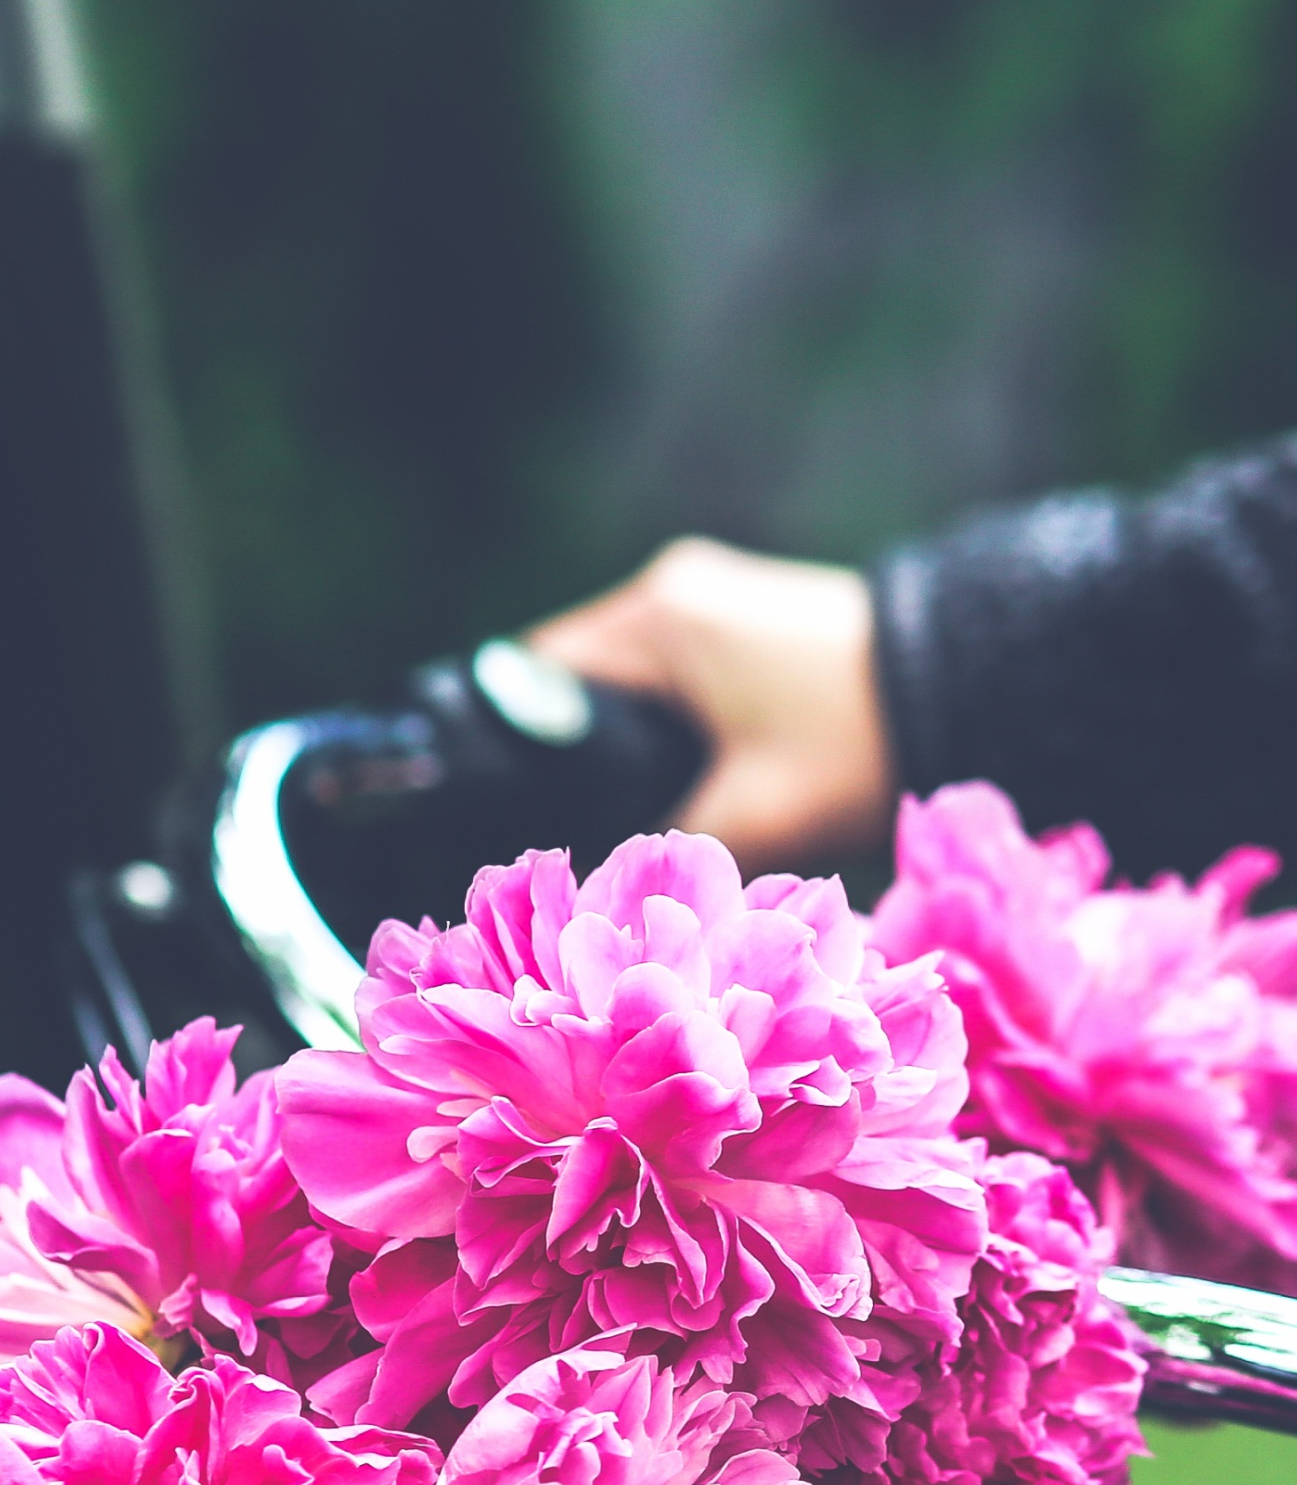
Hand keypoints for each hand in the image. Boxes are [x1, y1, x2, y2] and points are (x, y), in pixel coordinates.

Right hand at [526, 536, 894, 874]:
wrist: (978, 681)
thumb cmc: (862, 742)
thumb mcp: (761, 815)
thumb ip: (674, 855)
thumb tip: (606, 892)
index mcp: (658, 619)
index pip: (535, 678)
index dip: (514, 752)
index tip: (506, 819)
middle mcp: (672, 591)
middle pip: (577, 682)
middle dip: (572, 756)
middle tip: (563, 836)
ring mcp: (712, 600)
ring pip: (627, 684)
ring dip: (622, 744)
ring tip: (615, 817)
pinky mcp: (746, 621)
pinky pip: (671, 678)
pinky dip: (664, 727)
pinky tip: (673, 782)